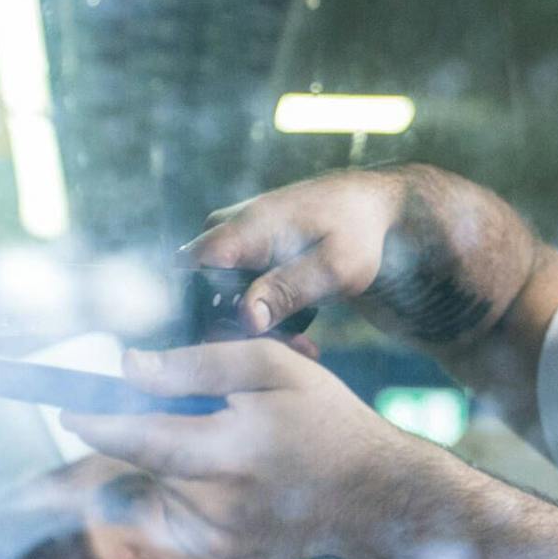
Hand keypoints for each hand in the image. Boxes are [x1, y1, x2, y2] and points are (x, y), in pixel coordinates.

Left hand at [64, 339, 412, 558]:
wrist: (372, 498)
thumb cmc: (325, 421)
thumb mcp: (274, 370)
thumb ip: (198, 366)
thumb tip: (129, 369)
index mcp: (234, 451)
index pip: (143, 439)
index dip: (100, 425)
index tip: (67, 411)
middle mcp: (221, 505)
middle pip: (151, 463)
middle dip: (160, 433)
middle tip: (210, 419)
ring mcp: (220, 541)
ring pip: (162, 490)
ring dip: (178, 465)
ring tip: (238, 453)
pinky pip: (179, 520)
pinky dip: (192, 496)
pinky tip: (238, 485)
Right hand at [183, 169, 411, 334]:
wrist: (367, 207)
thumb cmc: (355, 232)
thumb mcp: (333, 268)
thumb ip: (287, 290)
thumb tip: (246, 318)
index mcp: (243, 230)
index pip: (190, 276)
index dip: (205, 318)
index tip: (244, 346)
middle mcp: (224, 231)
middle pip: (200, 293)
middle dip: (236, 331)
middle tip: (288, 351)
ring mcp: (230, 241)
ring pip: (217, 297)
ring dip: (253, 328)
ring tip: (301, 346)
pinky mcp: (240, 253)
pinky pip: (233, 291)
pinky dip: (260, 315)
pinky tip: (296, 334)